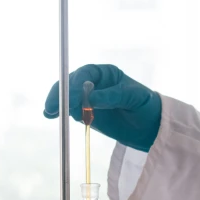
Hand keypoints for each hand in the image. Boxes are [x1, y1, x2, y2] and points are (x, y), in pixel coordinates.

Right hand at [44, 64, 161, 152]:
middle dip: (61, 94)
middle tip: (54, 107)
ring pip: (67, 97)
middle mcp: (93, 83)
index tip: (72, 97)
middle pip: (71, 84)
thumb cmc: (145, 105)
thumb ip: (112, 97)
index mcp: (105, 73)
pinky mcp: (85, 113)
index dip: (75, 84)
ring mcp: (87, 98)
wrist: (149, 126)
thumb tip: (90, 99)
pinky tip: (50, 116)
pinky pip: (69, 110)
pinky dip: (60, 112)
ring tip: (50, 113)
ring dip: (58, 103)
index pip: (85, 74)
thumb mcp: (132, 98)